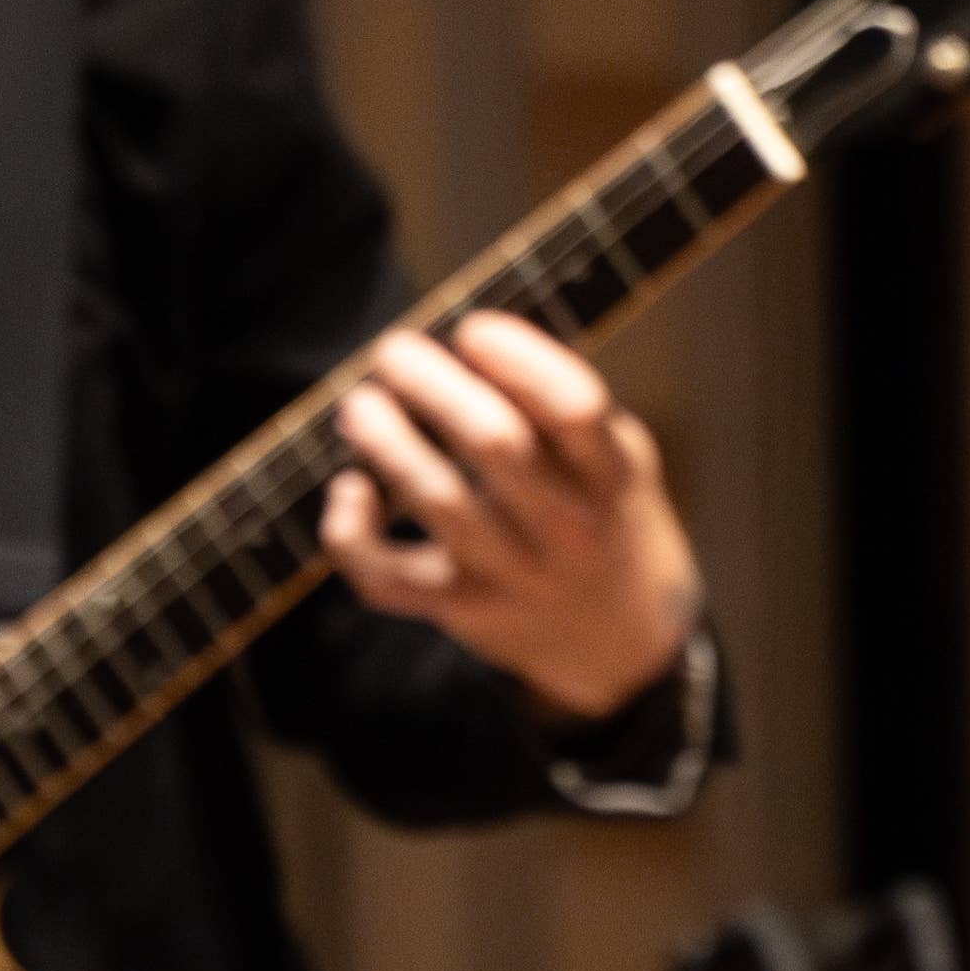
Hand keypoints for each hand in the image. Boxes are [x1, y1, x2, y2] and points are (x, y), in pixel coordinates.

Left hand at [321, 313, 703, 723]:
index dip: (519, 359)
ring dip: (388, 444)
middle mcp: (567, 525)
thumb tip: (472, 342)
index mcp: (614, 472)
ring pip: (438, 501)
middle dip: (435, 387)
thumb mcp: (614, 463)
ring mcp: (512, 573)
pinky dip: (352, 535)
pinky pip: (388, 578)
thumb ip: (561, 415)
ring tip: (359, 405)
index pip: (573, 407)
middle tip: (393, 350)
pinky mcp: (461, 610)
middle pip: (495, 444)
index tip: (472, 328)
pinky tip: (347, 491)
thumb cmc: (604, 522)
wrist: (621, 642)